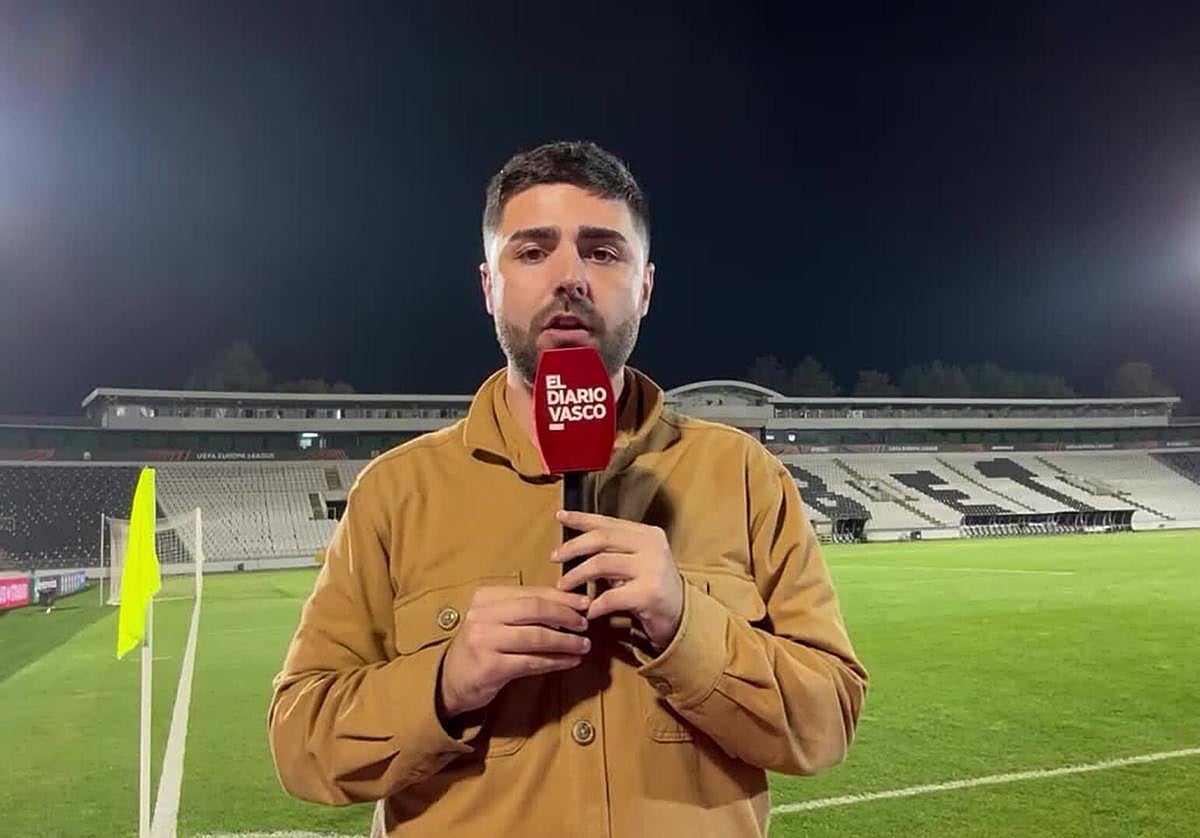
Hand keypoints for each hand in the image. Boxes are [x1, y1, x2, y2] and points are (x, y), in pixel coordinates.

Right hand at [438, 586, 590, 719]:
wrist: (450, 679)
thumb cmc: (482, 646)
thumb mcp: (496, 620)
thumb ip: (525, 609)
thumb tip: (570, 604)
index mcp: (486, 596)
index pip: (531, 592)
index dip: (562, 598)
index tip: (585, 603)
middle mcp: (482, 614)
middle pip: (535, 609)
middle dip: (566, 616)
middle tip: (585, 624)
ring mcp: (484, 640)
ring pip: (537, 637)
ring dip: (566, 642)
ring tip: (583, 646)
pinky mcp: (490, 667)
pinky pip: (532, 662)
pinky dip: (556, 661)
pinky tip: (570, 661)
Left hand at [552, 510, 683, 650]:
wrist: (681, 617)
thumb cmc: (652, 588)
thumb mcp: (637, 562)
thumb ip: (614, 550)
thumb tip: (575, 542)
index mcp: (648, 534)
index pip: (609, 522)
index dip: (582, 518)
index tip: (560, 516)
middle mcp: (652, 546)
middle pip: (601, 539)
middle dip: (573, 547)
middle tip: (554, 557)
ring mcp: (652, 569)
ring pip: (601, 564)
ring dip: (576, 576)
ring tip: (563, 586)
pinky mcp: (649, 594)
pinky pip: (610, 597)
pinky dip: (594, 605)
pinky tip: (587, 611)